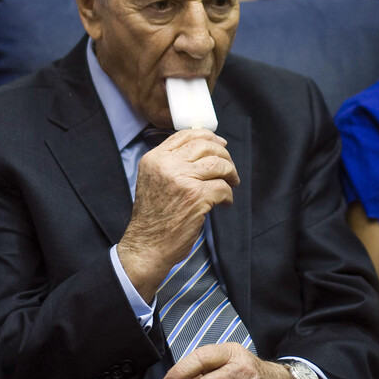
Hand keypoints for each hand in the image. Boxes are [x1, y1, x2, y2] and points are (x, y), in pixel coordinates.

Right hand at [118, 129, 239, 299]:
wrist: (147, 244)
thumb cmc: (153, 216)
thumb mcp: (152, 180)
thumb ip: (170, 163)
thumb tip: (204, 149)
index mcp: (154, 159)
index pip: (185, 135)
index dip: (208, 136)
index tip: (220, 144)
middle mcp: (166, 165)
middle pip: (205, 146)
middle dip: (224, 155)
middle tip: (229, 168)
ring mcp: (182, 179)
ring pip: (218, 164)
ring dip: (230, 173)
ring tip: (231, 183)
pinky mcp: (196, 196)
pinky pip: (223, 187)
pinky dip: (228, 195)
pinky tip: (223, 203)